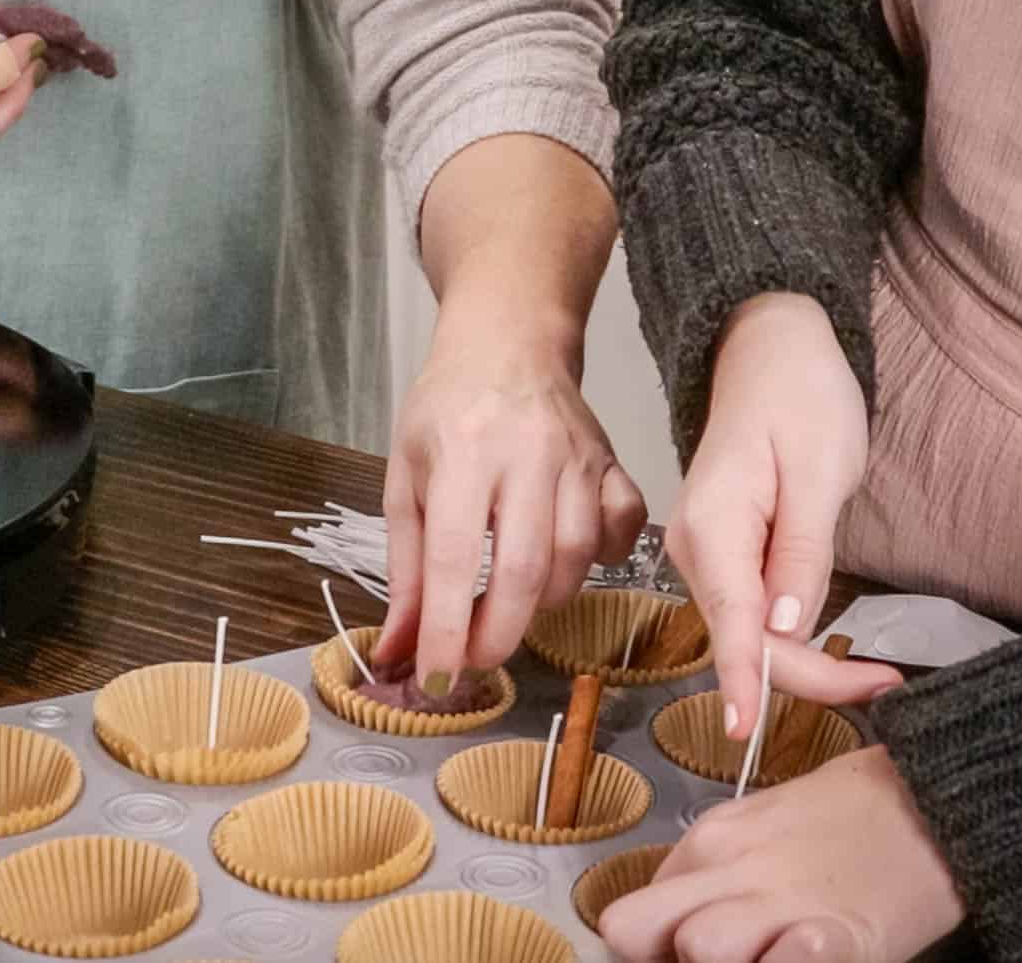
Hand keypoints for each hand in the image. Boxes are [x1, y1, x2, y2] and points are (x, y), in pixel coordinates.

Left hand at [376, 347, 646, 684]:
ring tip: (512, 607)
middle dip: (500, 634)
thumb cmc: (445, 412)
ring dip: (544, 603)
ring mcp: (578, 458)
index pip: (454, 558)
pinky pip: (622, 530)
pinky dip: (600, 562)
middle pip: (525, 569)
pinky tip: (568, 564)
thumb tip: (399, 651)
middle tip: (476, 661)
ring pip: (576, 558)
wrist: (507, 344)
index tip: (437, 677)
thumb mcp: (404, 481)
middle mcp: (525, 454)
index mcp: (460, 452)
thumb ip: (404, 570)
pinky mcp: (613, 463)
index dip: (447, 629)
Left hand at [602, 745, 964, 961]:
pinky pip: (786, 962)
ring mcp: (778, 899)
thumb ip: (712, 872)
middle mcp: (727, 865)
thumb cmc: (855, 818)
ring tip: (773, 954)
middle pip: (631, 931)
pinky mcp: (836, 934)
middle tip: (723, 960)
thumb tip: (674, 928)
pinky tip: (810, 953)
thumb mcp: (762, 827)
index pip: (629, 915)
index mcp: (709, 839)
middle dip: (664, 959)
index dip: (653, 948)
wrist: (939, 800)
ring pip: (699, 949)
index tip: (681, 956)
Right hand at [669, 293, 899, 740]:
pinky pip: (751, 613)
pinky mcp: (727, 553)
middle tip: (887, 683)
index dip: (744, 680)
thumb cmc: (800, 396)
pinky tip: (827, 649)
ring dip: (802, 663)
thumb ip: (799, 551)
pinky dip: (788, 640)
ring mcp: (708, 552)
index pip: (730, 620)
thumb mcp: (818, 469)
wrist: (769, 346)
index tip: (745, 732)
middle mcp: (697, 548)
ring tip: (875, 675)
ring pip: (747, 632)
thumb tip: (783, 626)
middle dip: (807, 675)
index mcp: (713, 526)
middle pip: (743, 638)